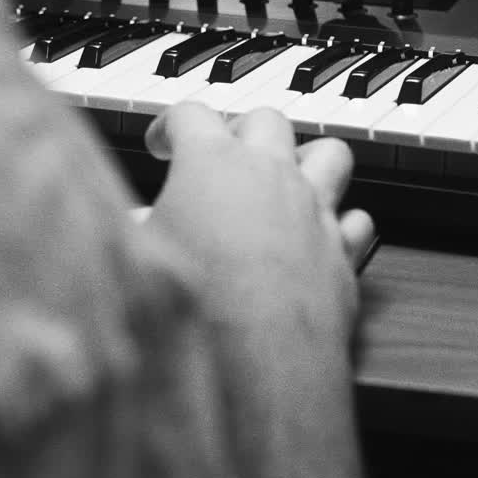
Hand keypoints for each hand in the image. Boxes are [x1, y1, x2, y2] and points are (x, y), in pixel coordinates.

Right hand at [144, 104, 376, 477]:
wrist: (255, 364)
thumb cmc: (190, 306)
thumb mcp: (134, 258)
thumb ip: (127, 233)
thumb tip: (121, 228)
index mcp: (212, 164)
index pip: (191, 113)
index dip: (170, 125)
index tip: (162, 144)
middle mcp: (271, 176)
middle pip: (266, 118)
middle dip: (242, 131)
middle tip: (221, 157)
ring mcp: (314, 211)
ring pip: (330, 154)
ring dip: (307, 162)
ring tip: (285, 181)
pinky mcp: (342, 255)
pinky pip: (356, 220)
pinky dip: (340, 222)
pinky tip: (322, 235)